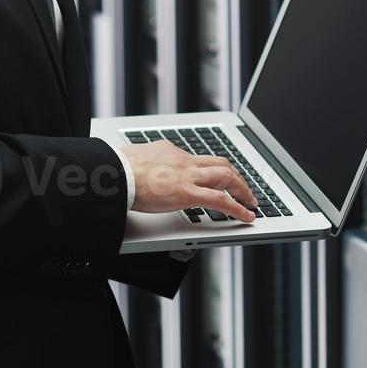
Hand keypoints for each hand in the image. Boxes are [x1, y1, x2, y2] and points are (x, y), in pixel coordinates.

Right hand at [120, 141, 256, 222]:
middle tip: (242, 186)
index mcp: (170, 150)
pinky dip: (238, 209)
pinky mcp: (188, 193)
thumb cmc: (118, 168)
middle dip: (235, 175)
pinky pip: (221, 200)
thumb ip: (141, 163)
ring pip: (226, 176)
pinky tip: (247, 217)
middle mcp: (183, 160)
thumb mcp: (133, 158)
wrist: (116, 173)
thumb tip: (134, 166)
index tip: (212, 175)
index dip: (208, 169)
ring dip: (242, 189)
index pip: (196, 158)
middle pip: (219, 162)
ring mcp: (188, 175)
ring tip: (251, 200)